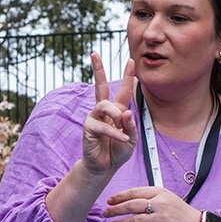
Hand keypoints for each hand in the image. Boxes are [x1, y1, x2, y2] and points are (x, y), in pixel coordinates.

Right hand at [82, 53, 136, 175]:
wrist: (104, 167)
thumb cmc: (117, 151)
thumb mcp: (131, 138)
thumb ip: (131, 125)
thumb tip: (125, 112)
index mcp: (117, 111)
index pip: (123, 90)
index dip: (128, 76)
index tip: (131, 60)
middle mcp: (104, 111)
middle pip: (100, 86)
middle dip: (98, 70)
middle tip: (94, 54)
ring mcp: (94, 118)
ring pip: (104, 105)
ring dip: (115, 113)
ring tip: (121, 122)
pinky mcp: (89, 128)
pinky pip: (103, 126)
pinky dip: (114, 132)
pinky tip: (122, 138)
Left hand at [103, 186, 201, 221]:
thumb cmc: (178, 211)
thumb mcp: (165, 196)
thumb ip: (147, 196)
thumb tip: (125, 200)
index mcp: (159, 192)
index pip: (134, 192)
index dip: (119, 197)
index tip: (109, 200)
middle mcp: (160, 204)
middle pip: (132, 205)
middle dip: (116, 209)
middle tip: (106, 213)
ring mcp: (162, 218)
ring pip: (135, 220)